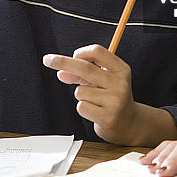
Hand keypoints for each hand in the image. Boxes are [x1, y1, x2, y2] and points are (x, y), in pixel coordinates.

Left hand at [43, 44, 176, 144]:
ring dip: (81, 95)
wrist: (129, 124)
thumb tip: (61, 72)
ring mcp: (115, 101)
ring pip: (80, 91)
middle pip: (85, 67)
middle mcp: (120, 83)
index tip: (72, 55)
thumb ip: (83, 73)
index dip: (82, 52)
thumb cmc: (112, 97)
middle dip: (63, 62)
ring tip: (95, 101)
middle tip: (48, 59)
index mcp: (121, 69)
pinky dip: (83, 108)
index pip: (98, 52)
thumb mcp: (103, 80)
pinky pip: (81, 106)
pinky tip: (94, 111)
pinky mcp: (107, 117)